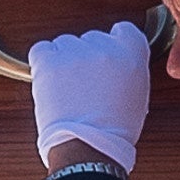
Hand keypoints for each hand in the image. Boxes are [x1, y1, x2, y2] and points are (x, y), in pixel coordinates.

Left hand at [24, 18, 154, 174]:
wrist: (88, 148)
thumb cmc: (114, 131)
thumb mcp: (138, 95)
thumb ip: (129, 69)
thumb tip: (117, 61)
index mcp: (132, 53)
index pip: (123, 30)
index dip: (113, 45)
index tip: (106, 60)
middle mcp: (105, 47)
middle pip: (91, 38)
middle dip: (87, 57)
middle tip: (85, 84)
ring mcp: (76, 52)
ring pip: (65, 44)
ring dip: (64, 61)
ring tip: (67, 89)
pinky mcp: (49, 61)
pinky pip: (41, 50)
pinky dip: (43, 62)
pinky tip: (50, 81)